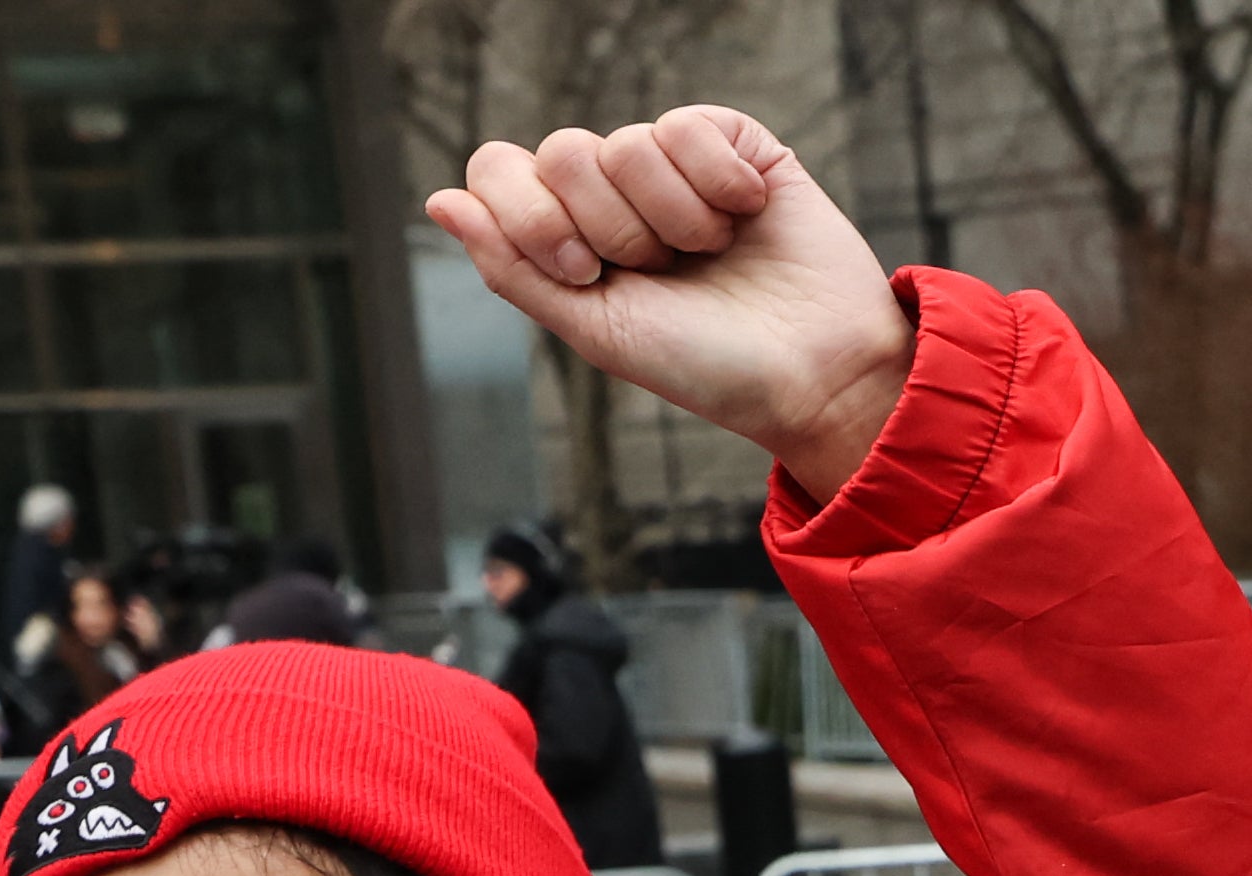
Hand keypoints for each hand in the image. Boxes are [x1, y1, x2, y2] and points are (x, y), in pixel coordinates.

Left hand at [425, 107, 915, 500]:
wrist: (813, 375)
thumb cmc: (709, 367)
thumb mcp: (597, 330)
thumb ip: (513, 267)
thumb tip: (438, 200)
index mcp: (572, 234)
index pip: (502, 169)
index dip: (533, 216)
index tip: (585, 274)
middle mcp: (617, 193)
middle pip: (562, 151)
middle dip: (611, 227)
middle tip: (662, 271)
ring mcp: (675, 165)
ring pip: (626, 142)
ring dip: (673, 218)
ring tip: (714, 253)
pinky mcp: (735, 144)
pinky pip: (689, 125)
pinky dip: (718, 183)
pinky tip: (749, 216)